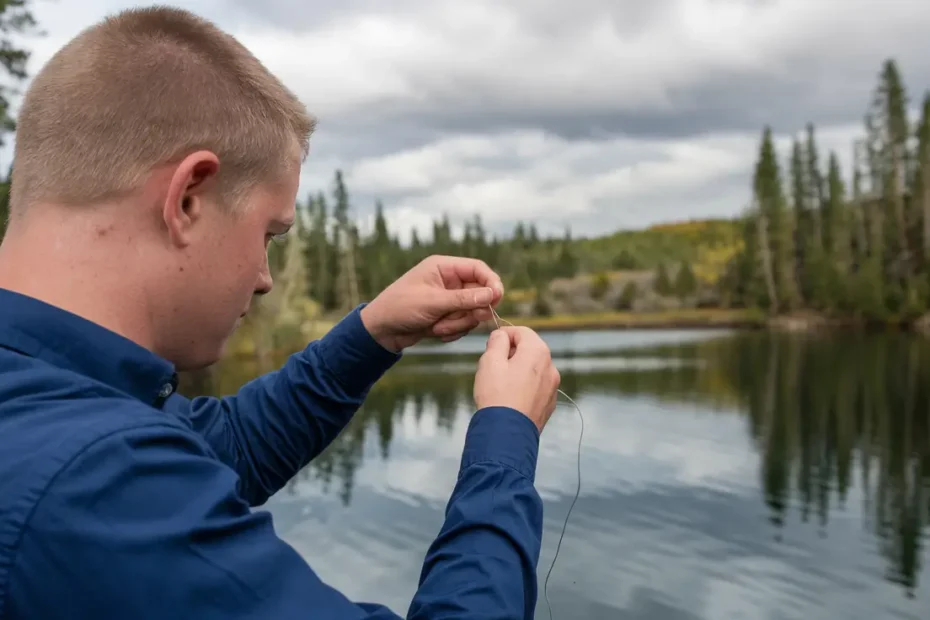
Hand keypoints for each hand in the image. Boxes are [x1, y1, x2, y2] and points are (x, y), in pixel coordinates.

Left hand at [360, 255, 504, 351]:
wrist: (381, 331)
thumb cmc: (400, 307)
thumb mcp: (433, 302)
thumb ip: (464, 299)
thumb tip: (492, 295)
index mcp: (444, 268)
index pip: (478, 269)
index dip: (491, 283)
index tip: (497, 298)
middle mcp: (449, 281)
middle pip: (480, 293)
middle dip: (473, 310)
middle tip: (468, 319)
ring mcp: (449, 299)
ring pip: (473, 311)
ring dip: (459, 323)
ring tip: (438, 327)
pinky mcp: (447, 315)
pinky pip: (464, 323)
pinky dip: (453, 331)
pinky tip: (435, 332)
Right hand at [473, 326, 559, 432]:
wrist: (506, 434)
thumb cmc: (496, 396)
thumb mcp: (490, 361)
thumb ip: (497, 341)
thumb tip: (502, 336)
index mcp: (538, 352)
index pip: (522, 331)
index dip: (504, 334)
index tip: (491, 344)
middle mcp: (551, 367)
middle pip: (529, 350)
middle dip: (511, 353)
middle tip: (492, 365)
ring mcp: (552, 387)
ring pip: (533, 369)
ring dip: (518, 371)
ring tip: (500, 385)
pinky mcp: (549, 404)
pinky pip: (536, 387)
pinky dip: (524, 387)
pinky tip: (510, 398)